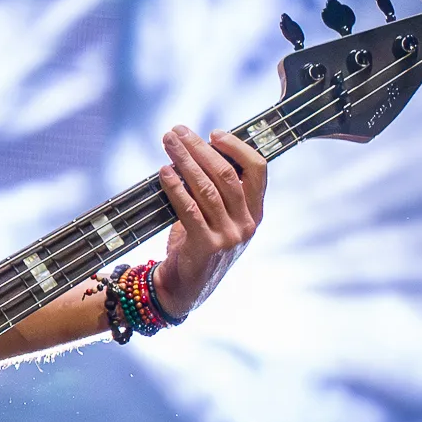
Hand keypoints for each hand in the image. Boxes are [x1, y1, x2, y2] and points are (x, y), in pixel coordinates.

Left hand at [153, 126, 267, 316]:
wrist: (182, 289)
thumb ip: (215, 190)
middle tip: (178, 132)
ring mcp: (228, 237)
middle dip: (200, 148)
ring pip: (207, 189)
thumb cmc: (197, 246)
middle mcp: (247, 225)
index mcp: (255, 213)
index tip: (214, 133)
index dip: (237, 147)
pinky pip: (189, 209)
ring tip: (168, 143)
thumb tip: (197, 149)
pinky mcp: (206, 247)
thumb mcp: (216, 218)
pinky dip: (175, 187)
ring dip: (185, 161)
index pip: (257, 170)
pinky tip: (164, 172)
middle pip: (227, 174)